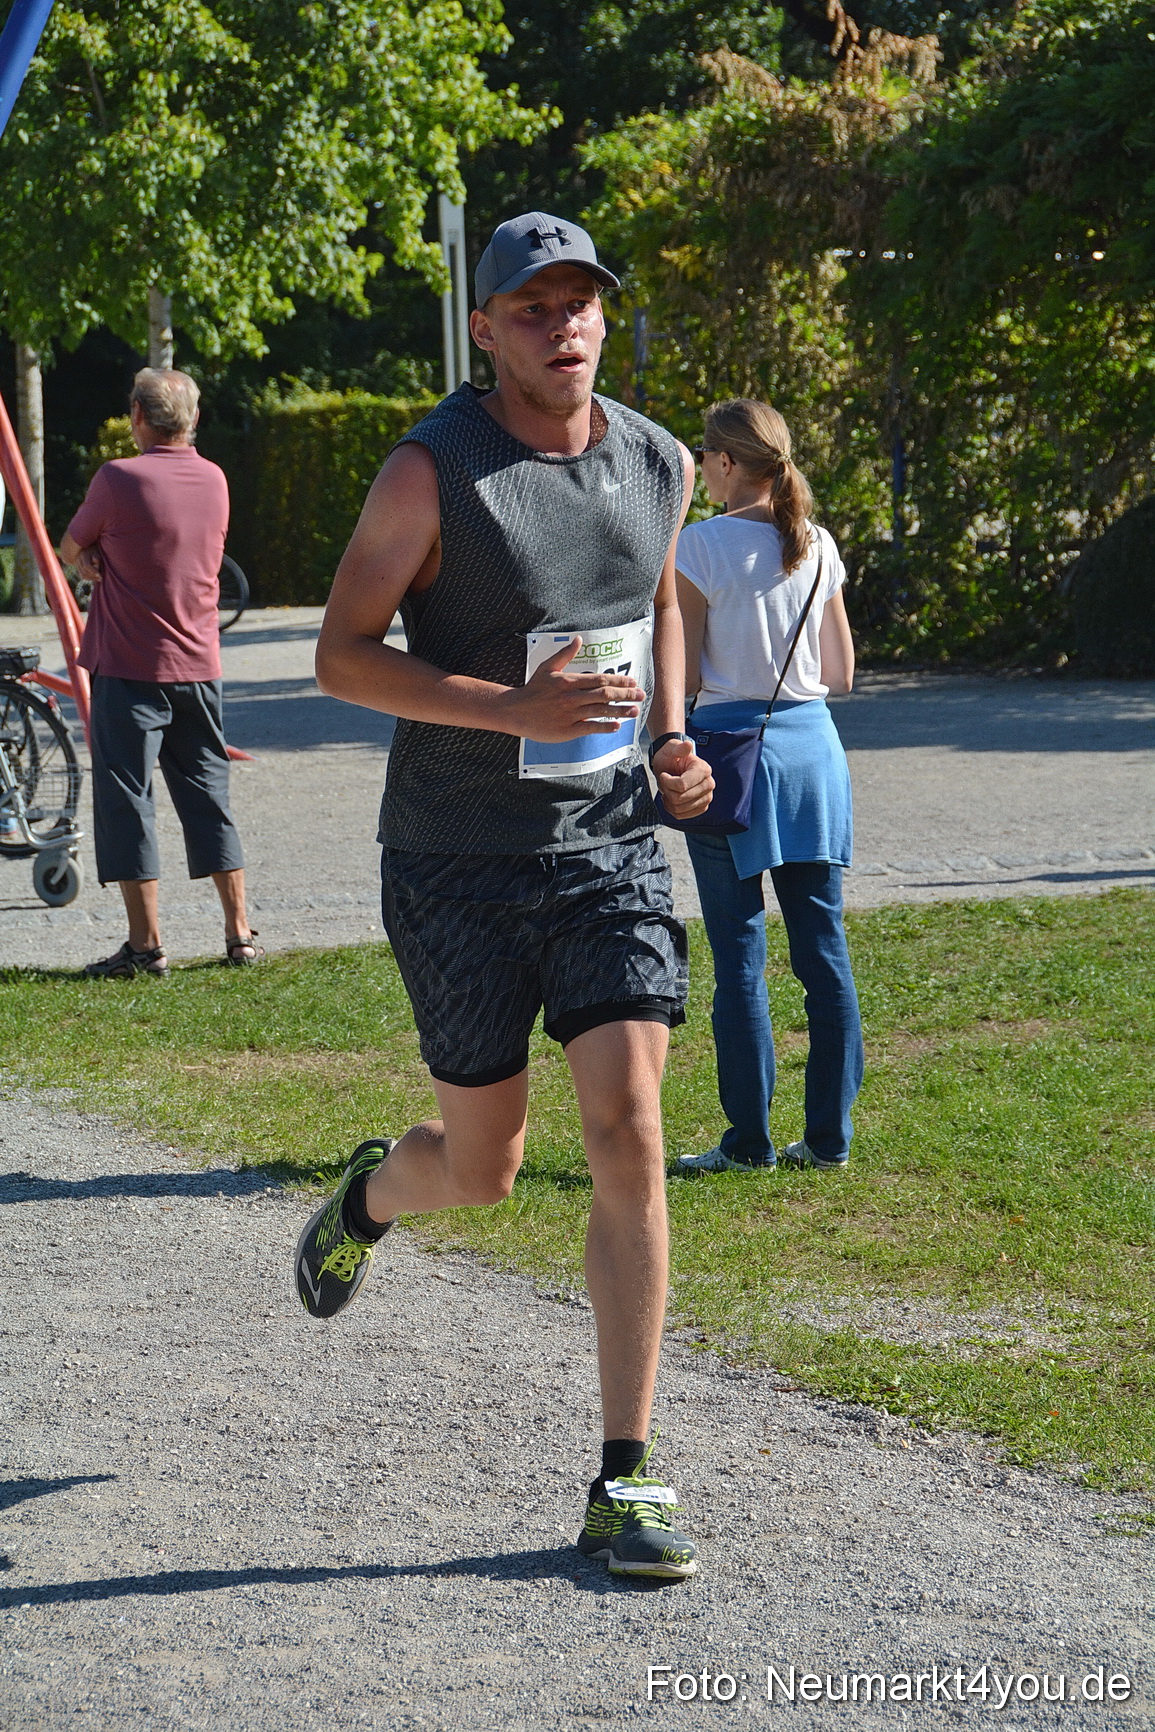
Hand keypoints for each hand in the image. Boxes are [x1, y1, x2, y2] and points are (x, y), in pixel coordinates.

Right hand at [74, 545, 102, 583]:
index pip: (86, 565)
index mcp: (83, 555)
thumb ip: (97, 559)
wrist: (88, 547)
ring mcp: (77, 564)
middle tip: (101, 578)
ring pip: (83, 575)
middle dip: (93, 576)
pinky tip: (95, 578)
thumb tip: (96, 565)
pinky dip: (89, 578)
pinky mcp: (78, 568)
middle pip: (84, 571)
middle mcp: (78, 560)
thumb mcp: (98, 552)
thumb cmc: (95, 550)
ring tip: (99, 579)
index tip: (100, 575)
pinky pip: (82, 576)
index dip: (93, 571)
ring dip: (91, 578)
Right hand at [499, 636, 645, 742]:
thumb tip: (578, 639)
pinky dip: (604, 727)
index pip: (600, 679)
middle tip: (641, 696)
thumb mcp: (547, 668)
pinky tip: (616, 726)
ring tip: (635, 711)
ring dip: (620, 710)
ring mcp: (570, 714)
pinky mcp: (567, 730)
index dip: (618, 680)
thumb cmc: (533, 689)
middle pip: (604, 694)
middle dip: (625, 694)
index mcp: (569, 681)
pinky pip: (589, 727)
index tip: (632, 682)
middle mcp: (572, 697)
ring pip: (600, 710)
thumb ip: (565, 654)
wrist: (515, 711)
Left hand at [653, 737, 713, 818]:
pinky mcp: (701, 807)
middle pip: (680, 798)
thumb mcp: (671, 748)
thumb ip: (678, 747)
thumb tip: (688, 745)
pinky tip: (670, 798)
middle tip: (665, 782)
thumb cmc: (671, 756)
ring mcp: (707, 797)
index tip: (664, 774)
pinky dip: (672, 809)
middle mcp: (709, 784)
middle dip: (667, 791)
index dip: (667, 782)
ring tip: (668, 789)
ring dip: (669, 800)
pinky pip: (682, 816)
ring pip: (680, 809)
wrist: (672, 765)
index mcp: (703, 769)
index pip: (682, 785)